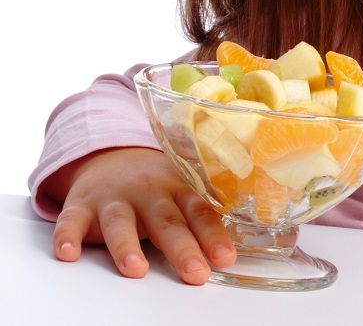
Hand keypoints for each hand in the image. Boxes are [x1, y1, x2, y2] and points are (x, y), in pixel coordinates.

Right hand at [46, 147, 235, 283]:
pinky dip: (68, 236)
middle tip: (195, 272)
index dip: (212, 235)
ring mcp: (113, 198)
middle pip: (165, 221)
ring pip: (120, 222)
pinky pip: (71, 221)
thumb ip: (197, 217)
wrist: (110, 156)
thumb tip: (228, 251)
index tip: (225, 258)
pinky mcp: (81, 205)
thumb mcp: (180, 191)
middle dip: (182, 248)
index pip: (199, 212)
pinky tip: (69, 254)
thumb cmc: (153, 185)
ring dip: (127, 245)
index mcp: (177, 188)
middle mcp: (147, 192)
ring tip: (136, 269)